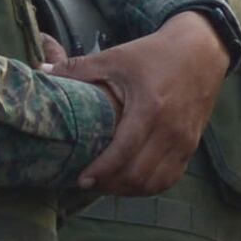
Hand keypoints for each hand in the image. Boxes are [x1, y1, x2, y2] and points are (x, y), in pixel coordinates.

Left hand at [53, 13, 232, 197]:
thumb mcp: (115, 57)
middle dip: (111, 185)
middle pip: (139, 174)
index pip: (125, 150)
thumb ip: (77, 68)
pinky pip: (169, 179)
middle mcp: (171, 128)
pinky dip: (148, 186)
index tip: (82, 179)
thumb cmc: (153, 54)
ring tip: (106, 184)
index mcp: (150, 106)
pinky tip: (130, 181)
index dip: (102, 170)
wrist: (201, 51)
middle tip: (89, 182)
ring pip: (155, 182)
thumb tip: (40, 74)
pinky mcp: (192, 146)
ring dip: (128, 189)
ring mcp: (185, 140)